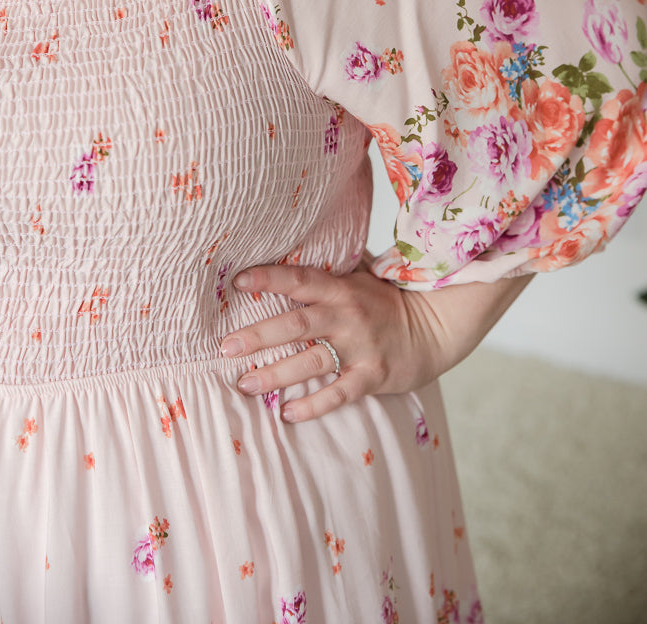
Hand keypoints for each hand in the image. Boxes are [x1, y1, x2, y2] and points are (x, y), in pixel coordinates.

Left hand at [219, 263, 530, 422]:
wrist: (434, 327)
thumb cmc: (386, 299)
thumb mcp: (361, 274)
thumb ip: (328, 266)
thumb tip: (288, 247)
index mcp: (341, 288)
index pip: (300, 279)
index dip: (269, 278)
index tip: (237, 281)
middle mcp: (347, 315)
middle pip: (297, 323)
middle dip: (259, 335)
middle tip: (226, 347)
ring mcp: (360, 347)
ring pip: (312, 361)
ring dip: (276, 375)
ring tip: (245, 385)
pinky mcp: (372, 375)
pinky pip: (339, 393)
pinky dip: (314, 405)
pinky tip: (288, 414)